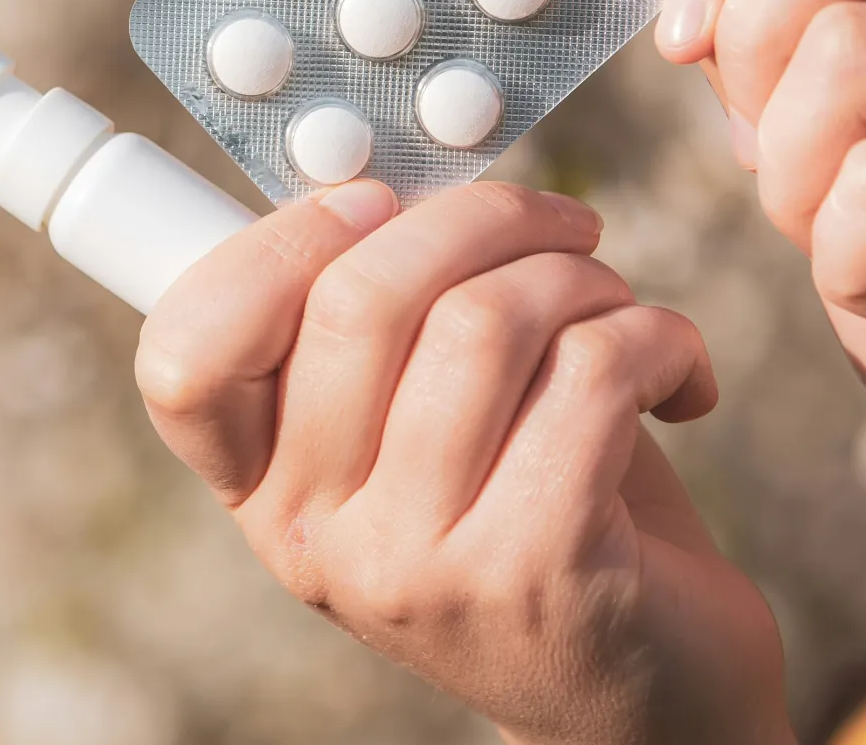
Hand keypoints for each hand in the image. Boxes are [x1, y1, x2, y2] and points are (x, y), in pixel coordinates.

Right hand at [138, 180, 787, 743]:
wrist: (648, 705)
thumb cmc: (535, 520)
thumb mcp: (418, 436)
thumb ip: (377, 331)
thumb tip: (385, 174)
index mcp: (262, 491)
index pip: (185, 358)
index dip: (275, 245)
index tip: (373, 204)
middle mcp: (314, 539)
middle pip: (359, 297)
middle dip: (484, 219)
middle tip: (562, 228)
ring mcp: (415, 565)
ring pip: (487, 320)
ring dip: (583, 278)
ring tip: (620, 309)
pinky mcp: (536, 570)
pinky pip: (594, 373)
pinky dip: (659, 338)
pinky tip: (679, 378)